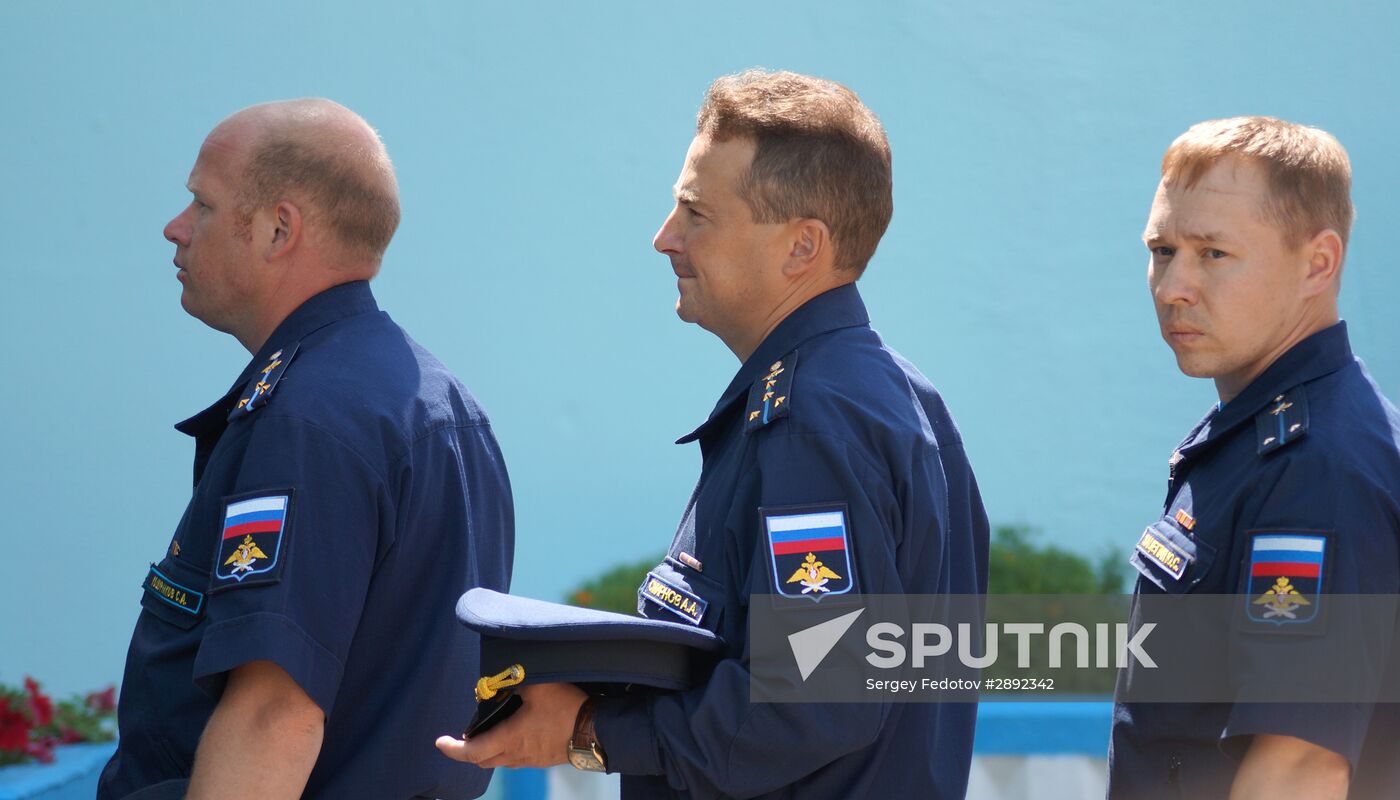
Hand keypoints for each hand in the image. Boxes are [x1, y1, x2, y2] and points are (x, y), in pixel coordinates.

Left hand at [436, 682, 588, 768]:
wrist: (595, 732)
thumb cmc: (567, 709)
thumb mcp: (541, 686)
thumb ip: (518, 680)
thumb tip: (505, 675)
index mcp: (510, 738)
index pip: (472, 752)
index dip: (452, 749)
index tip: (440, 741)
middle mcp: (516, 754)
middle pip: (482, 760)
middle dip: (467, 751)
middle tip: (461, 738)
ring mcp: (530, 760)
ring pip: (498, 761)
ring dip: (487, 750)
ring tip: (486, 732)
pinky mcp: (542, 759)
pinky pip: (515, 759)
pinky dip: (505, 749)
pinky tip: (513, 732)